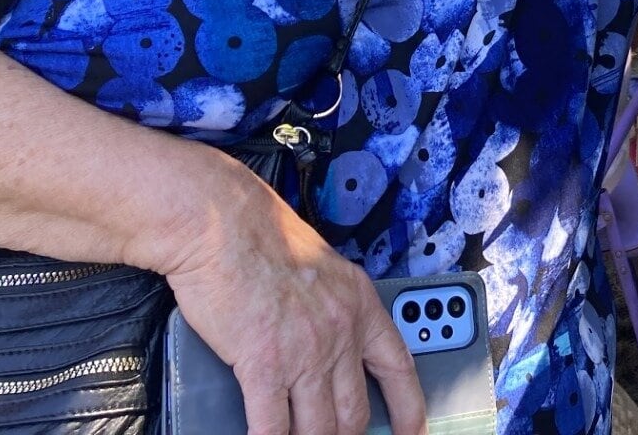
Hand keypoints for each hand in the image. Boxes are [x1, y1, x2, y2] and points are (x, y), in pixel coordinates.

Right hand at [155, 178, 425, 434]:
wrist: (223, 224)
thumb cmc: (262, 237)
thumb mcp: (322, 268)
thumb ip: (333, 308)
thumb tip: (330, 346)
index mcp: (360, 304)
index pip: (398, 367)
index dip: (409, 409)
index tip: (414, 433)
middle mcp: (341, 331)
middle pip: (354, 411)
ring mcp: (305, 352)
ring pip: (319, 429)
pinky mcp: (263, 366)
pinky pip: (273, 428)